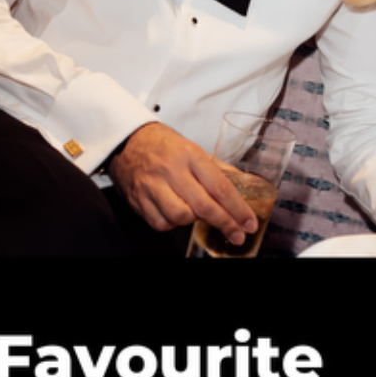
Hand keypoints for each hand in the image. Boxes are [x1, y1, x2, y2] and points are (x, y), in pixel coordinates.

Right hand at [109, 123, 257, 243]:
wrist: (127, 141)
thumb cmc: (163, 146)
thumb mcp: (193, 149)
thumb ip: (218, 169)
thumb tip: (246, 183)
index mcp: (190, 155)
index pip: (220, 187)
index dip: (238, 209)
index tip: (249, 223)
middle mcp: (171, 169)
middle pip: (204, 206)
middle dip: (225, 223)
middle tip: (237, 235)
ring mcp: (152, 185)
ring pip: (181, 217)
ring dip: (194, 221)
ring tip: (196, 214)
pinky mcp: (138, 199)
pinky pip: (161, 223)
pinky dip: (172, 224)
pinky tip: (175, 215)